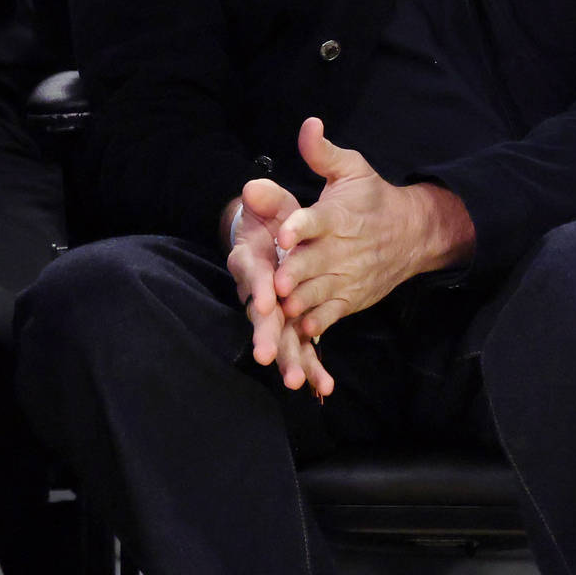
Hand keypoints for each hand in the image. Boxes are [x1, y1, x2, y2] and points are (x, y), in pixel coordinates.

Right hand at [224, 179, 333, 398]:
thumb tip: (252, 186)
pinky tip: (323, 387)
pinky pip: (302, 347)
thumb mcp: (276, 202)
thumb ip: (268, 197)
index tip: (264, 301)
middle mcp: (259, 289)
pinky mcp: (295, 322)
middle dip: (264, 335)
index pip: (252, 274)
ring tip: (297, 382)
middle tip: (266, 355)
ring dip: (288, 359)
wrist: (282, 233)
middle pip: (260, 316)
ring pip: (280, 338)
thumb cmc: (277, 217)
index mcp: (252, 259)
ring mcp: (277, 310)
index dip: (257, 287)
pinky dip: (312, 366)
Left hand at [274, 118, 474, 340]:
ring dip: (300, 301)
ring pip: (319, 293)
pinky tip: (301, 324)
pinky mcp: (351, 298)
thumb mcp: (352, 169)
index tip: (285, 234)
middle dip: (295, 273)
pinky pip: (331, 315)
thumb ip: (323, 153)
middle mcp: (341, 248)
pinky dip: (317, 322)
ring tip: (281, 307)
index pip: (317, 219)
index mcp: (337, 215)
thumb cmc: (373, 199)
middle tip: (277, 282)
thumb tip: (309, 124)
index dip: (300, 226)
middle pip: (314, 263)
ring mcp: (347, 276)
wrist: (413, 233)